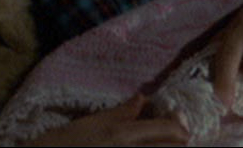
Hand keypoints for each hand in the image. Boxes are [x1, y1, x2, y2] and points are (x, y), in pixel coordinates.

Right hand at [22, 94, 188, 145]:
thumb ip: (120, 113)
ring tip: (157, 144)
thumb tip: (142, 99)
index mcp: (122, 135)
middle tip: (175, 137)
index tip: (180, 123)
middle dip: (179, 142)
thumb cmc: (61, 145)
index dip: (180, 126)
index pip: (169, 130)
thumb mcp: (89, 123)